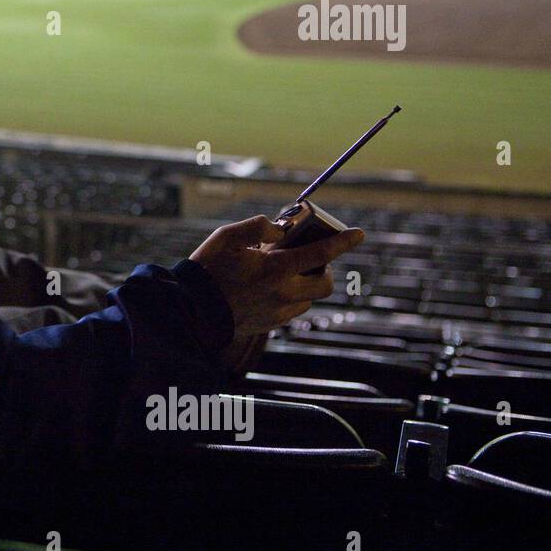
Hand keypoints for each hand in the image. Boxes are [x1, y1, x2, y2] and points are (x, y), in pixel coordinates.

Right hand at [190, 215, 364, 338]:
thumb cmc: (207, 270)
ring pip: (309, 299)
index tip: (359, 234)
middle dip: (326, 269)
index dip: (343, 242)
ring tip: (284, 273)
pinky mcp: (269, 324)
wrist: (192, 310)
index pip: (321, 253)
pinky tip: (271, 290)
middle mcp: (282, 292)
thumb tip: (279, 229)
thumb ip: (257, 227)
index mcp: (275, 268)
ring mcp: (277, 311)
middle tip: (311, 258)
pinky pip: (291, 311)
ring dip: (305, 284)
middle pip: (325, 283)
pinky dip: (290, 298)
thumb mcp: (226, 237)